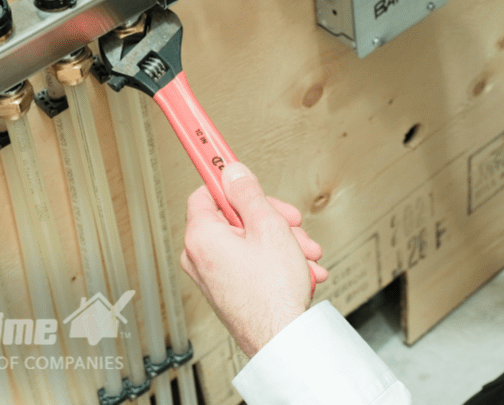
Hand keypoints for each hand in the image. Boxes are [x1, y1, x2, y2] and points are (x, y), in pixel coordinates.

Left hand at [181, 162, 328, 356]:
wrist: (281, 338)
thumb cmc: (272, 292)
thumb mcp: (268, 226)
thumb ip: (249, 193)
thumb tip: (233, 172)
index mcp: (201, 236)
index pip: (206, 191)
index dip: (229, 181)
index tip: (230, 164)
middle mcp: (199, 256)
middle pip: (235, 216)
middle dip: (271, 218)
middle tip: (292, 224)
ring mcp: (212, 276)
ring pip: (248, 240)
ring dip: (280, 241)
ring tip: (304, 254)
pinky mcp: (227, 289)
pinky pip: (250, 262)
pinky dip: (275, 261)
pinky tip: (300, 269)